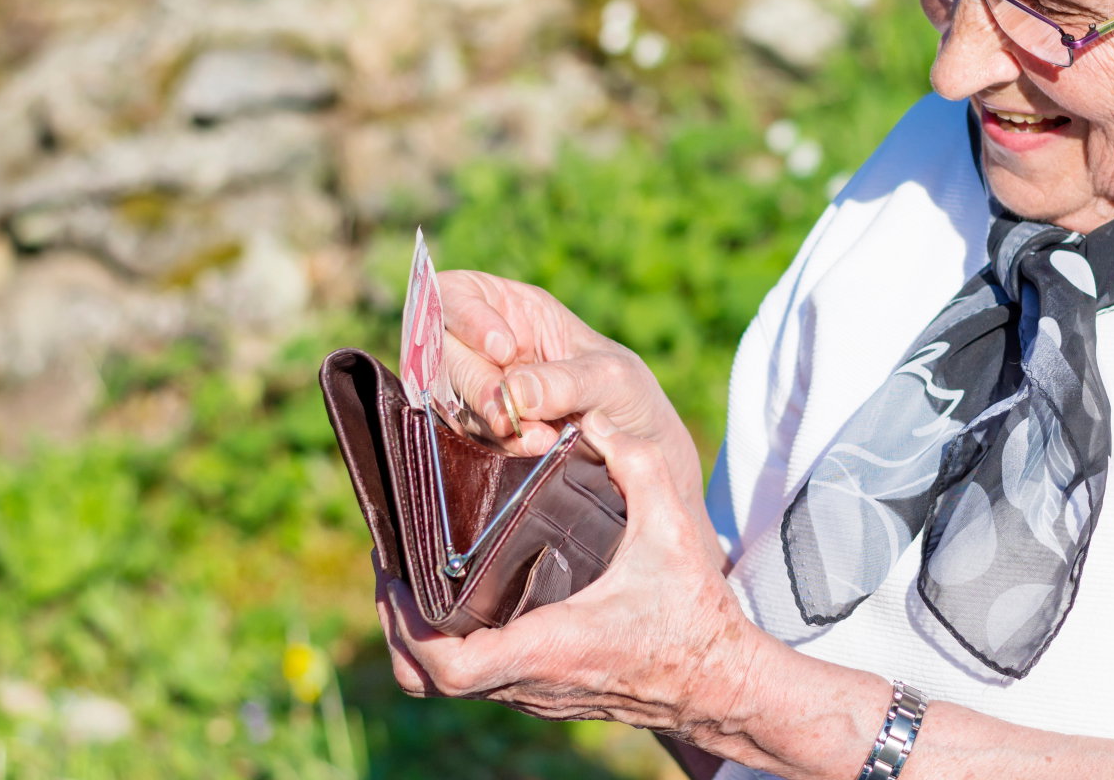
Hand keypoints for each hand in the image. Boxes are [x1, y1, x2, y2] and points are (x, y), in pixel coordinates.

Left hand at [376, 416, 768, 750]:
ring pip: (444, 685)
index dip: (409, 630)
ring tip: (414, 581)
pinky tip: (462, 600)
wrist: (721, 684)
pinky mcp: (544, 693)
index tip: (398, 580)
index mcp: (549, 646)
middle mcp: (530, 680)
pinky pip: (474, 681)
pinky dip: (450, 647)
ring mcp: (534, 694)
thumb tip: (596, 420)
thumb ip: (638, 467)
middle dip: (396, 627)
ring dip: (418, 639)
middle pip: (425, 679)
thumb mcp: (673, 532)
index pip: (450, 667)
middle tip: (392, 570)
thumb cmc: (695, 616)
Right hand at [438, 270, 702, 505]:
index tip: (503, 350)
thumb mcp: (609, 376)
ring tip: (540, 437)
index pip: (456, 295)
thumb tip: (516, 393)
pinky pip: (466, 434)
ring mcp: (478, 387)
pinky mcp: (480, 428)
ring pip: (447, 397)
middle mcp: (485, 345)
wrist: (638, 448)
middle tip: (510, 415)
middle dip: (475, 384)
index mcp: (512, 309)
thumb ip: (566, 381)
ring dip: (488, 421)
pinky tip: (533, 448)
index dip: (466, 317)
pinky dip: (497, 444)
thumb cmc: (626, 392)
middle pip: (442, 351)